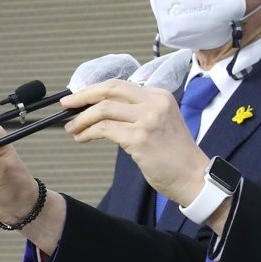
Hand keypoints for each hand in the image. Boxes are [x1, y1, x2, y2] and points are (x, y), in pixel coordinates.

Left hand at [62, 80, 209, 206]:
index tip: (81, 97)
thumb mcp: (162, 122)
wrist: (193, 176)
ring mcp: (147, 119)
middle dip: (83, 96)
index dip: (96, 90)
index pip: (121, 85)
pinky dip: (88, 132)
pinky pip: (104, 129)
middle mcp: (155, 103)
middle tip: (67, 104)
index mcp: (160, 96)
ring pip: (103, 109)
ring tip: (72, 128)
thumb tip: (104, 111)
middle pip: (110, 89)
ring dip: (82, 119)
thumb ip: (140, 112)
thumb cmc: (176, 156)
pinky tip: (82, 138)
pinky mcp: (140, 137)